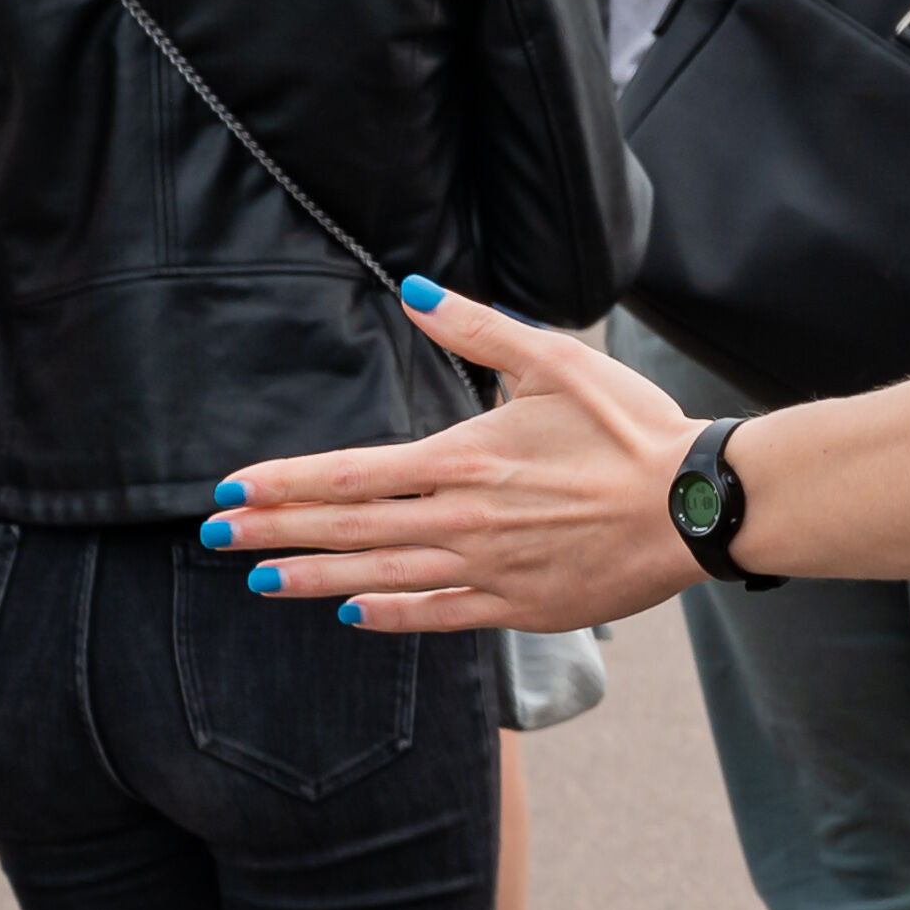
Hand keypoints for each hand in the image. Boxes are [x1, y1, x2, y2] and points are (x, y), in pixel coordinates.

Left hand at [211, 282, 705, 633]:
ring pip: (379, 577)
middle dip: (274, 532)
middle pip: (348, 529)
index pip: (350, 475)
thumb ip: (478, 330)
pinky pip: (435, 616)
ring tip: (262, 579)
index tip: (232, 488)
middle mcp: (462, 520)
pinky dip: (387, 614)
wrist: (693, 504)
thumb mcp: (557, 360)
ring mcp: (486, 571)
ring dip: (314, 578)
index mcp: (465, 458)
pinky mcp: (517, 607)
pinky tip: (351, 613)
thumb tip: (414, 293)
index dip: (285, 483)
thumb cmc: (630, 426)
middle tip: (215, 538)